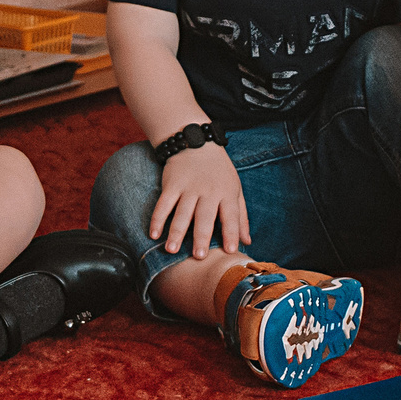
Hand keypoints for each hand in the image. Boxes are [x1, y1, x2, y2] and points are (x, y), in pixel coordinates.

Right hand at [148, 142, 247, 258]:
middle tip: (199, 256)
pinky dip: (157, 219)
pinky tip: (153, 234)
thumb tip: (247, 242)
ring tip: (171, 250)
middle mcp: (208, 191)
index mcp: (227, 193)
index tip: (230, 251)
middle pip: (205, 217)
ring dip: (176, 232)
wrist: (197, 143)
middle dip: (202, 237)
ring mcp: (188, 187)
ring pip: (182, 212)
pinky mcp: (171, 184)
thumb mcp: (235, 189)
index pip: (231, 216)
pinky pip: (163, 204)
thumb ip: (241, 217)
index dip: (231, 233)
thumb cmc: (219, 172)